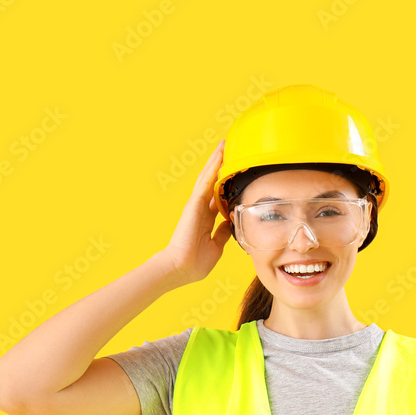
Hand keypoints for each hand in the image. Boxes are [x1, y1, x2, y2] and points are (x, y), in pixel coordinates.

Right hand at [160, 139, 234, 284]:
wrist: (180, 269)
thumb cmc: (195, 264)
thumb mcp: (216, 247)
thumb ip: (223, 233)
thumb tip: (231, 222)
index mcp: (206, 220)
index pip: (217, 197)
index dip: (225, 185)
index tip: (235, 174)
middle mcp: (200, 210)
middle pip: (212, 183)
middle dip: (220, 167)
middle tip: (229, 150)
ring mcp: (196, 205)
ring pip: (208, 178)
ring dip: (216, 161)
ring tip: (224, 145)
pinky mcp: (193, 204)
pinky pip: (205, 182)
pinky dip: (212, 168)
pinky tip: (219, 155)